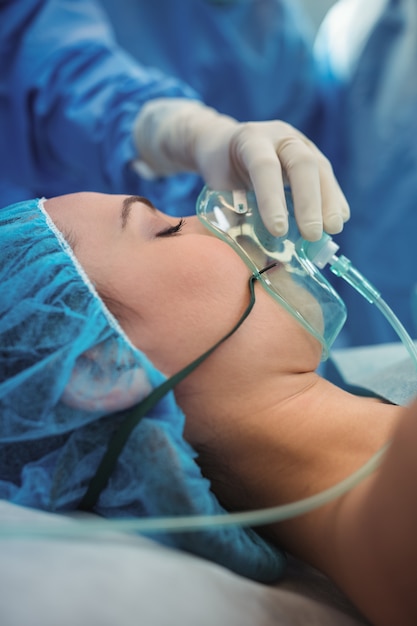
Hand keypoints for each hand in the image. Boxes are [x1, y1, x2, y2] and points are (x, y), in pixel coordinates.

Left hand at [134, 99, 349, 239]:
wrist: (225, 144)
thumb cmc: (221, 171)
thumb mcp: (218, 188)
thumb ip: (233, 214)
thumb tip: (252, 254)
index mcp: (251, 139)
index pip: (264, 166)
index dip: (272, 199)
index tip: (278, 231)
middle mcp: (279, 136)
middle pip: (302, 164)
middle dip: (309, 202)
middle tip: (312, 235)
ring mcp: (300, 143)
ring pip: (321, 169)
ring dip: (329, 202)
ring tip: (333, 229)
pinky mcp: (313, 155)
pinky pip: (327, 176)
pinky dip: (334, 199)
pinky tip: (339, 220)